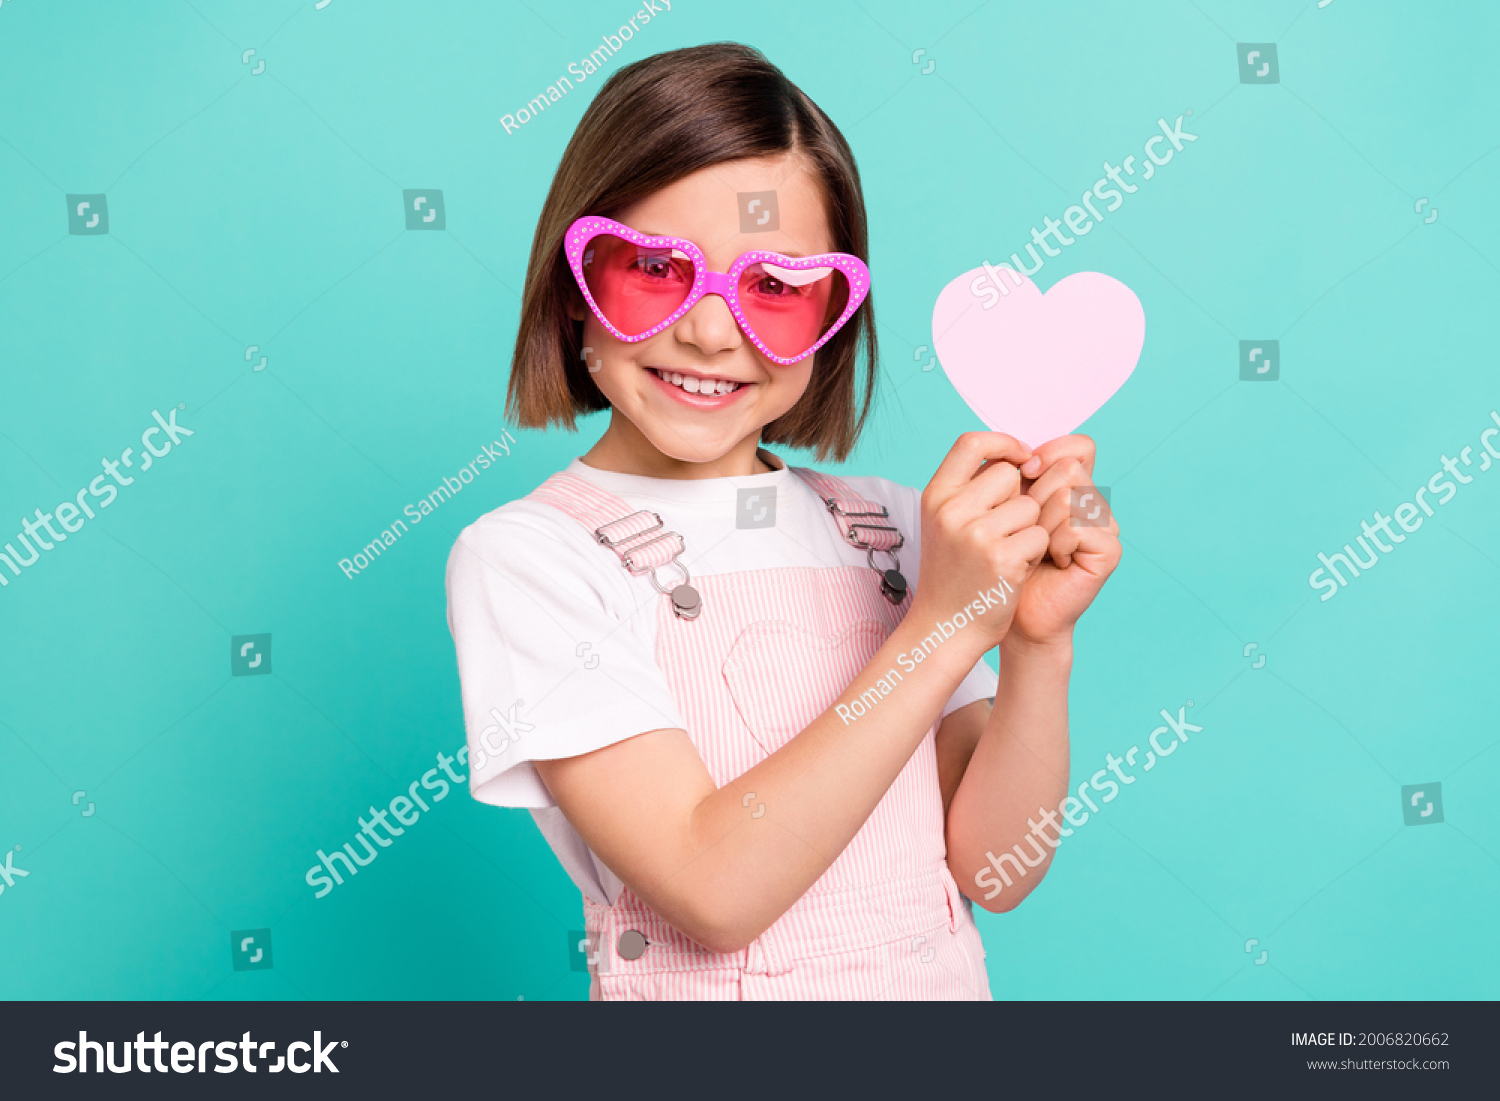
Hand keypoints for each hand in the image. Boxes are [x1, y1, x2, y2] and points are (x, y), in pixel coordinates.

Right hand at [914, 433, 1051, 650]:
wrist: (945, 628)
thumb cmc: (952, 573)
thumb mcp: (945, 522)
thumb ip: (971, 489)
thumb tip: (1017, 456)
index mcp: (935, 495)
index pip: (972, 442)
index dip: (1004, 442)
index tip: (1022, 457)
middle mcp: (951, 511)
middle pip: (1009, 474)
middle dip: (1018, 497)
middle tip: (1004, 529)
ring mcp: (976, 535)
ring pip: (1030, 506)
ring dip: (1028, 528)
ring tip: (1006, 552)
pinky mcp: (1002, 559)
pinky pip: (1038, 536)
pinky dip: (1034, 553)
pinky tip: (1013, 570)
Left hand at [1009, 434, 1121, 648]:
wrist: (1011, 609)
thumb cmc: (1002, 559)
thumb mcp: (1005, 508)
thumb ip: (1017, 474)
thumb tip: (1023, 452)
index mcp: (1073, 486)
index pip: (1078, 446)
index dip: (1049, 452)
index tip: (1023, 473)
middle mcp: (1094, 501)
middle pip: (1068, 468)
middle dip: (1034, 497)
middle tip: (1027, 529)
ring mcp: (1106, 525)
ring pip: (1068, 496)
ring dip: (1039, 525)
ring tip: (1036, 548)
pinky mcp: (1109, 549)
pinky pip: (1075, 527)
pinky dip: (1053, 545)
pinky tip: (1052, 562)